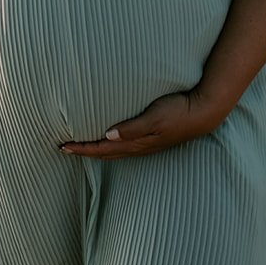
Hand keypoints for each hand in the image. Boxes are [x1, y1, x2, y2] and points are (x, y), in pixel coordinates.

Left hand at [59, 87, 225, 158]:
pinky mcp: (151, 137)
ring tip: (81, 145)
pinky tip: (108, 138)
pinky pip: (123, 145)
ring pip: (113, 150)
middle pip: (104, 152)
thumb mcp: (155, 118)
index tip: (62, 146)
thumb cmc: (178, 112)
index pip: (102, 148)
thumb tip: (108, 136)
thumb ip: (132, 129)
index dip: (82, 148)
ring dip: (95, 149)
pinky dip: (109, 144)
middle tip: (64, 148)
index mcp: (135, 143)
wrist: (203, 113)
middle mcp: (138, 147)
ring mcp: (145, 144)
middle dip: (84, 151)